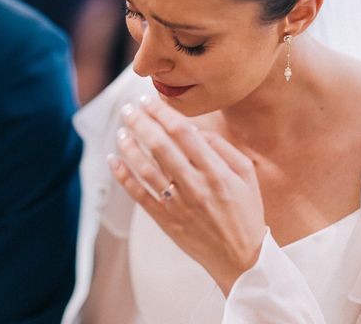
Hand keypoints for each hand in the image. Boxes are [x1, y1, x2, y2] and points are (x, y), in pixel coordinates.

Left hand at [110, 97, 265, 294]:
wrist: (241, 259)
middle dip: (141, 123)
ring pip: (145, 169)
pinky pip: (139, 195)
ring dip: (129, 147)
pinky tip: (113, 160)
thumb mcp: (246, 175)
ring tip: (121, 131)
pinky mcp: (165, 220)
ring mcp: (178, 205)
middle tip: (129, 109)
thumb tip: (195, 129)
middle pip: (160, 146)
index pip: (183, 133)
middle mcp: (195, 186)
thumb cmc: (245, 213)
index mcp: (216, 172)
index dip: (162, 113)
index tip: (149, 101)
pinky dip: (123, 176)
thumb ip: (222, 148)